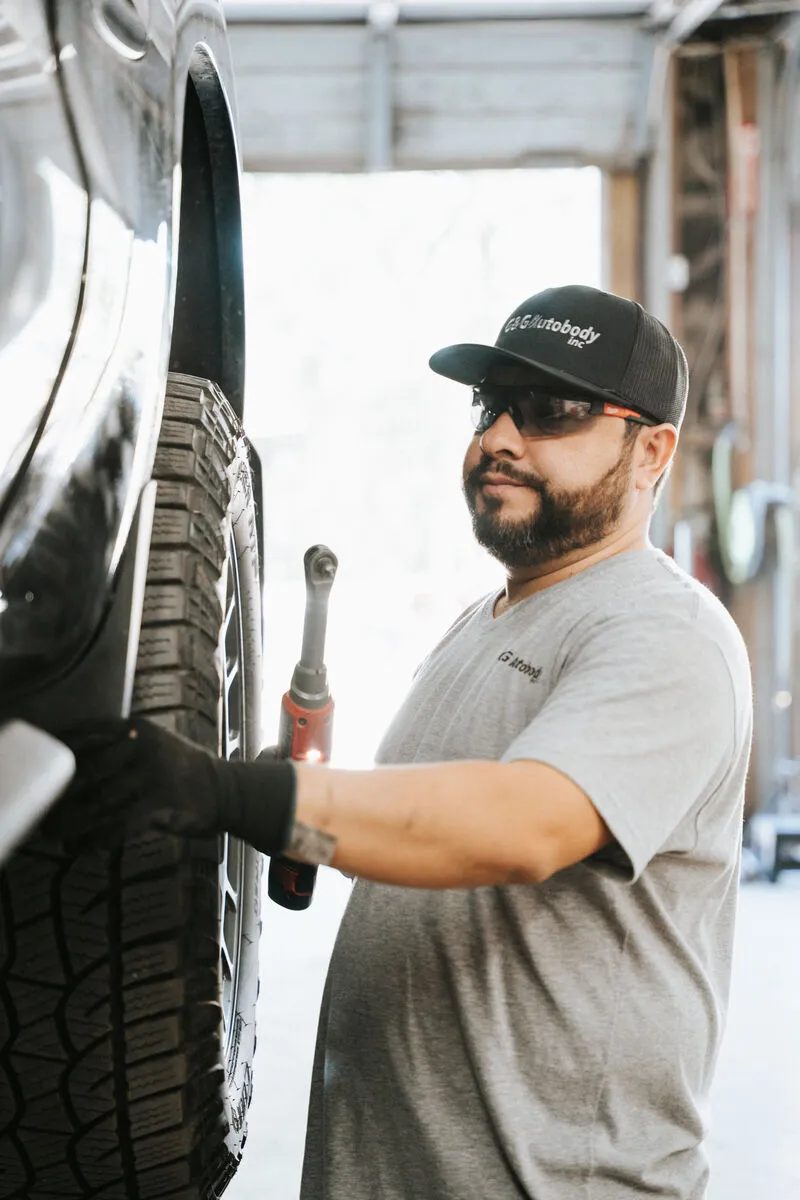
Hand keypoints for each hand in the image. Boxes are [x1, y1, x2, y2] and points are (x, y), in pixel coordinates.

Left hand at [46, 718, 296, 855]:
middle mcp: (142, 745)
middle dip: (59, 797)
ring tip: (53, 836)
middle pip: (86, 772)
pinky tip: (82, 847)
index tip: (33, 768)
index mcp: (135, 727)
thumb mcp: (150, 745)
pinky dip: (97, 838)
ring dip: (72, 823)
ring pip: (99, 801)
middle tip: (40, 816)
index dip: (55, 755)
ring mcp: (153, 772)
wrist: (227, 789)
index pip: (84, 736)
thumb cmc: (178, 771)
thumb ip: (114, 750)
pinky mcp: (163, 801)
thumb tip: (64, 770)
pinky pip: (119, 824)